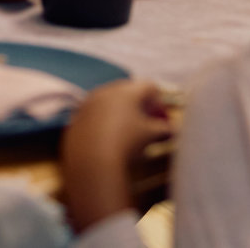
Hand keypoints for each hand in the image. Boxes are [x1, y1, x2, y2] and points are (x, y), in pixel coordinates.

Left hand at [60, 79, 173, 232]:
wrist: (92, 163)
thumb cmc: (127, 144)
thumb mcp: (150, 135)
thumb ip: (164, 129)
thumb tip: (173, 129)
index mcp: (126, 91)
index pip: (149, 86)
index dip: (159, 101)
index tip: (162, 119)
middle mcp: (105, 91)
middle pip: (127, 90)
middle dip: (139, 104)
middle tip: (146, 122)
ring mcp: (87, 103)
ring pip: (108, 101)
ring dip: (119, 111)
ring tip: (126, 131)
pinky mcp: (75, 118)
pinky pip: (92, 114)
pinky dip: (102, 122)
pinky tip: (107, 139)